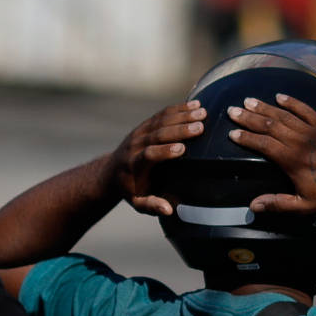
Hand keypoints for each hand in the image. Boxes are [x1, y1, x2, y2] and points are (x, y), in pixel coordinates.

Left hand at [101, 100, 204, 215]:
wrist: (112, 171)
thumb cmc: (130, 189)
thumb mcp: (137, 202)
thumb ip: (151, 205)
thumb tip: (168, 210)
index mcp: (134, 165)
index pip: (148, 155)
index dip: (164, 151)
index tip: (182, 149)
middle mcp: (135, 145)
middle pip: (157, 134)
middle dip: (179, 130)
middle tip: (200, 126)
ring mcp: (140, 132)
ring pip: (161, 120)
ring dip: (182, 115)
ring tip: (203, 112)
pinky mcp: (145, 125)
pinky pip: (162, 114)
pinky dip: (179, 108)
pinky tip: (196, 105)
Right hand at [227, 94, 315, 215]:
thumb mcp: (303, 205)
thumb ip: (277, 203)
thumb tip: (252, 206)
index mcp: (292, 160)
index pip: (263, 144)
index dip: (246, 137)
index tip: (232, 133)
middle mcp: (300, 142)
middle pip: (269, 125)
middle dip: (249, 117)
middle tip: (233, 110)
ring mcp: (313, 132)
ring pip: (284, 115)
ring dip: (265, 107)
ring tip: (249, 100)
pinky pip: (306, 110)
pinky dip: (292, 102)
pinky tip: (280, 96)